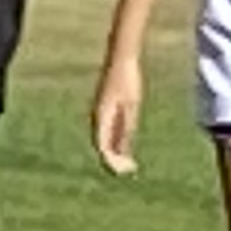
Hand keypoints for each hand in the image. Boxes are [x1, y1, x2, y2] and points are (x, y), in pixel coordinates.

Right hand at [91, 56, 141, 176]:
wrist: (121, 58)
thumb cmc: (128, 80)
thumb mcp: (132, 106)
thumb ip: (127, 127)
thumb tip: (124, 150)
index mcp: (102, 116)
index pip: (102, 147)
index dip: (112, 162)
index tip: (126, 171)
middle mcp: (98, 117)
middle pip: (102, 146)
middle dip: (114, 161)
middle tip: (131, 170)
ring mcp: (101, 113)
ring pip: (105, 140)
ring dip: (115, 153)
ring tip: (131, 165)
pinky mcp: (106, 109)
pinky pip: (109, 132)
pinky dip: (117, 143)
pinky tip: (128, 149)